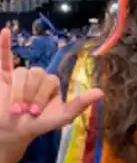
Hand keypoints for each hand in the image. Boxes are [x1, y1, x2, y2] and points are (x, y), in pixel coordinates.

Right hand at [0, 29, 102, 162]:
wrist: (15, 131)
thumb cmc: (39, 124)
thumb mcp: (62, 117)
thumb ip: (79, 104)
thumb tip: (101, 92)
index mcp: (52, 83)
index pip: (50, 79)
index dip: (41, 96)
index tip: (35, 113)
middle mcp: (38, 77)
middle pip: (36, 74)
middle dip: (30, 95)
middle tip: (24, 111)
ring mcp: (20, 75)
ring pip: (21, 73)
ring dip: (18, 91)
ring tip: (15, 107)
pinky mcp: (4, 75)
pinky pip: (4, 57)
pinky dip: (4, 44)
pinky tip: (6, 31)